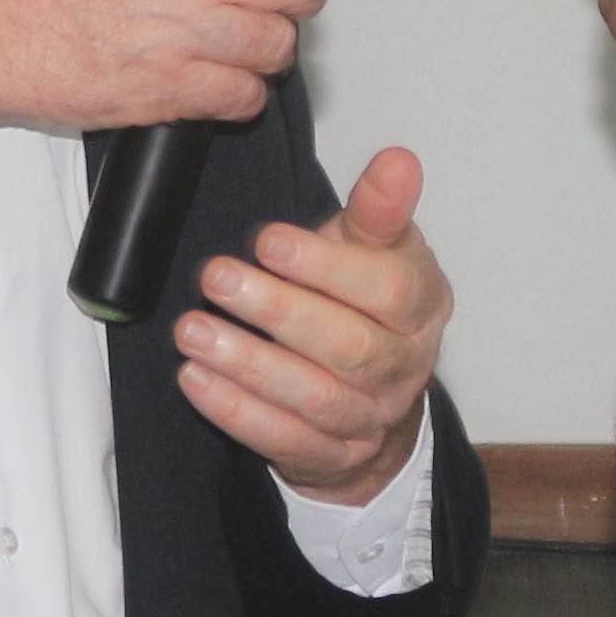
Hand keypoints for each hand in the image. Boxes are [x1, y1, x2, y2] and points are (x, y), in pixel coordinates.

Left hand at [179, 147, 451, 503]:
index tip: (267, 240)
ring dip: (247, 364)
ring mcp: (370, 417)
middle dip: (277, 312)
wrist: (377, 393)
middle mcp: (404, 366)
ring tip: (192, 330)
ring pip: (313, 398)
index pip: (388, 290)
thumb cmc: (367, 302)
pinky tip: (195, 378)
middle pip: (348, 347)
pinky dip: (236, 411)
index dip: (327, 267)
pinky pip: (283, 440)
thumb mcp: (376, 247)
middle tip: (216, 278)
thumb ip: (379, 208)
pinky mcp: (331, 457)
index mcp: (423, 306)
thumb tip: (397, 159)